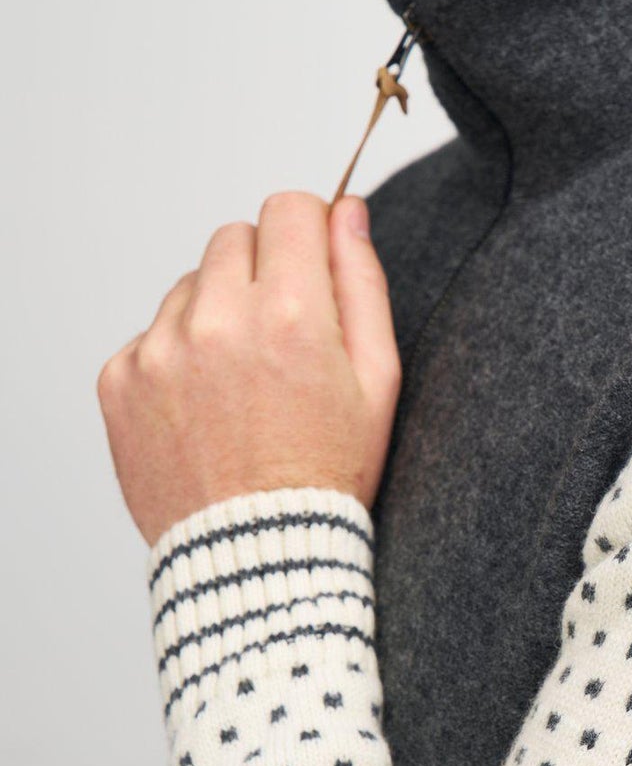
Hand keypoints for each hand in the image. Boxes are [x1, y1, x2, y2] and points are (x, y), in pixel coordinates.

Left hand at [97, 191, 400, 549]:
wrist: (257, 557)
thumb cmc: (328, 475)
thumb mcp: (377, 381)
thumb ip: (363, 282)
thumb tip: (347, 210)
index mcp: (292, 314)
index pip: (288, 209)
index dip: (308, 234)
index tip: (311, 269)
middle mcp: (219, 321)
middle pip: (234, 238)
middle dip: (261, 274)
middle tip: (279, 342)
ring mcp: (160, 350)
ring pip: (190, 287)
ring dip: (215, 317)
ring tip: (241, 387)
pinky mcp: (120, 380)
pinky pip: (149, 336)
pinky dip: (175, 361)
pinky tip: (204, 410)